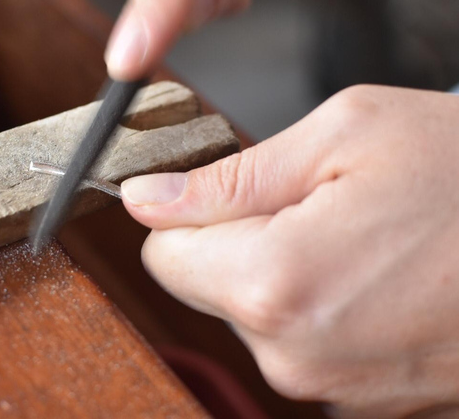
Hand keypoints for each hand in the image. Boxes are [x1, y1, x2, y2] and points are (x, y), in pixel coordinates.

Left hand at [121, 85, 458, 416]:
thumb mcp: (343, 134)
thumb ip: (228, 177)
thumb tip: (148, 197)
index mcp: (277, 285)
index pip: (162, 256)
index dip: (184, 214)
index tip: (216, 188)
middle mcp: (296, 357)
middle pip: (204, 288)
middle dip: (235, 241)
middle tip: (308, 201)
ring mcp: (335, 390)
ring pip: (254, 315)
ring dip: (283, 270)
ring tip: (357, 235)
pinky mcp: (368, 400)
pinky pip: (305, 341)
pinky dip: (322, 304)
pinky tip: (378, 273)